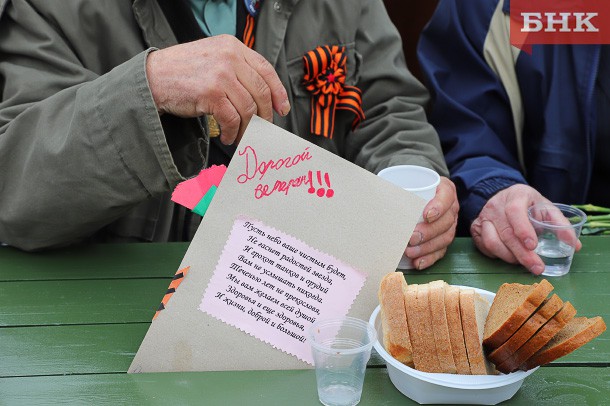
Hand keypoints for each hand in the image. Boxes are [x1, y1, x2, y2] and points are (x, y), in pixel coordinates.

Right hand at [146, 35, 290, 144]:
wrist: (153, 77)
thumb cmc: (182, 71)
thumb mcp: (213, 57)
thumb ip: (236, 68)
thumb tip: (261, 96)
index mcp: (233, 46)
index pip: (266, 69)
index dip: (278, 92)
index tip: (281, 108)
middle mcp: (229, 57)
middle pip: (260, 91)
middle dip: (264, 115)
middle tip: (261, 128)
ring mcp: (221, 75)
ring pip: (248, 108)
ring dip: (247, 128)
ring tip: (239, 136)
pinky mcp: (211, 93)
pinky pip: (232, 118)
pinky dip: (232, 131)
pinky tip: (227, 135)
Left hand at [405, 177, 458, 268]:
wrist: (419, 192)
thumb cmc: (411, 186)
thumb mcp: (407, 182)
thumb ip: (397, 188)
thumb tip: (375, 197)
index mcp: (445, 190)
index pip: (446, 197)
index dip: (439, 207)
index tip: (427, 215)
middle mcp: (450, 208)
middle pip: (446, 222)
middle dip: (429, 232)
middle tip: (412, 237)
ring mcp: (449, 224)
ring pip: (445, 238)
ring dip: (427, 248)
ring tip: (411, 252)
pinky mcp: (444, 238)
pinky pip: (441, 251)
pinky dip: (429, 259)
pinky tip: (418, 263)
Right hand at [469, 184, 581, 273]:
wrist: (502, 197)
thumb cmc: (527, 204)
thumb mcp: (545, 207)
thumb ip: (560, 223)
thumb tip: (574, 245)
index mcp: (515, 196)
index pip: (514, 212)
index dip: (523, 230)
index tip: (533, 245)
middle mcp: (495, 207)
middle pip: (506, 233)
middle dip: (522, 254)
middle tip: (537, 267)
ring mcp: (483, 218)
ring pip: (492, 242)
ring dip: (509, 257)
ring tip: (523, 263)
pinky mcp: (476, 229)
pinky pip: (485, 247)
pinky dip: (498, 256)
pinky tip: (509, 257)